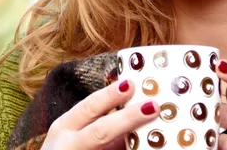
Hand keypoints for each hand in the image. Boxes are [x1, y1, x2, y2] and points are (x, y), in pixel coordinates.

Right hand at [41, 79, 159, 149]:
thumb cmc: (67, 149)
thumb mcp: (75, 136)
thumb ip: (101, 129)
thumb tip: (135, 118)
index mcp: (64, 127)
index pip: (87, 107)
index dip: (109, 96)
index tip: (131, 83)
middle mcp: (69, 144)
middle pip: (100, 131)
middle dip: (128, 119)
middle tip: (154, 106)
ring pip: (109, 149)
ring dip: (135, 144)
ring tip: (162, 138)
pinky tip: (147, 148)